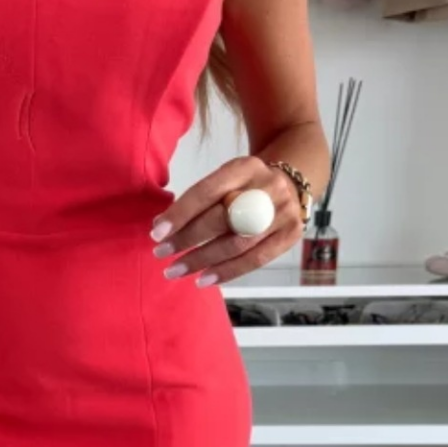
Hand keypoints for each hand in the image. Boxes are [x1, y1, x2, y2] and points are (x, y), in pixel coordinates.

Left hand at [149, 156, 303, 286]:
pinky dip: (226, 272)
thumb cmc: (246, 187)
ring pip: (237, 243)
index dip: (180, 214)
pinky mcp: (291, 235)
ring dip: (202, 260)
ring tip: (175, 270)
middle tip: (161, 253)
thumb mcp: (227, 179)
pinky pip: (255, 260)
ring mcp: (283, 212)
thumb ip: (200, 199)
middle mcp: (267, 187)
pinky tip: (203, 279)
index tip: (156, 232)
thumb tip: (162, 227)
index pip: (207, 191)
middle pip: (222, 219)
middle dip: (187, 239)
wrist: (291, 185)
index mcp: (245, 167)